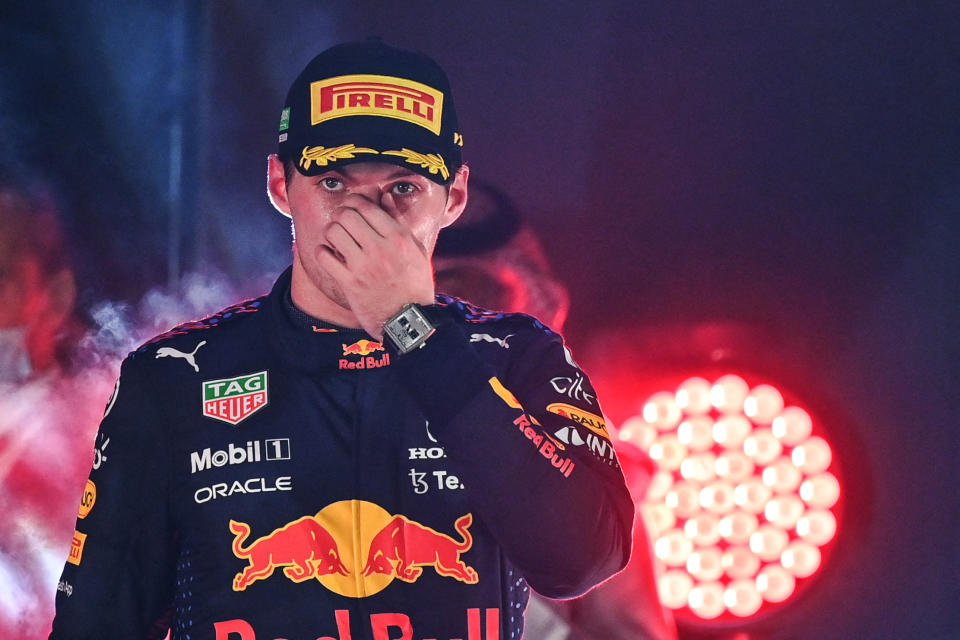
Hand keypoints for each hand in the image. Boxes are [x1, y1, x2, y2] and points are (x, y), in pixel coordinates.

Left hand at [315, 193, 434, 339]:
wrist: (409, 319)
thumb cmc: (415, 284)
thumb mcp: (416, 250)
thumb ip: (399, 221)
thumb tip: (384, 196)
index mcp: (399, 238)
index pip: (367, 206)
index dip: (355, 201)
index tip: (352, 205)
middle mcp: (380, 249)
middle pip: (347, 215)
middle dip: (341, 214)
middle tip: (343, 221)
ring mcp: (363, 266)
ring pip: (333, 232)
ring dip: (332, 232)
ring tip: (337, 238)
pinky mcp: (350, 283)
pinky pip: (324, 257)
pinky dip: (323, 252)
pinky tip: (329, 255)